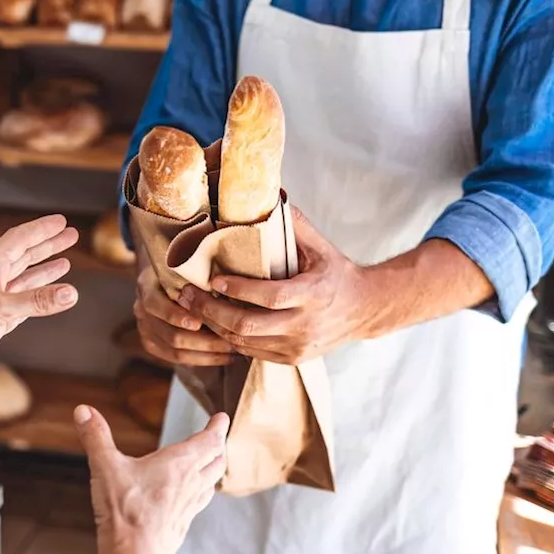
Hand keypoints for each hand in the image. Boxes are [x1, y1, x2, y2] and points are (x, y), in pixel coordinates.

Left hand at [0, 215, 78, 389]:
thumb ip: (36, 300)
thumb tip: (68, 293)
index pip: (19, 239)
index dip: (41, 229)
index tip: (61, 222)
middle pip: (24, 254)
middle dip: (47, 245)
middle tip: (69, 236)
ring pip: (24, 278)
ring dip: (45, 270)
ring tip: (65, 262)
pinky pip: (23, 302)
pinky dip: (38, 297)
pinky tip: (49, 296)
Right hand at [76, 405, 227, 553]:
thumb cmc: (124, 512)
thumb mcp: (105, 467)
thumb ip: (96, 437)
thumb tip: (83, 411)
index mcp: (179, 464)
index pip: (209, 440)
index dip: (218, 427)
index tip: (222, 418)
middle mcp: (190, 484)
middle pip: (217, 461)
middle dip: (218, 446)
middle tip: (218, 438)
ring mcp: (189, 507)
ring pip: (211, 483)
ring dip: (213, 470)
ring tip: (210, 465)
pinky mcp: (182, 525)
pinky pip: (199, 504)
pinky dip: (200, 493)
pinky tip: (190, 498)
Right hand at [133, 263, 237, 366]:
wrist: (164, 277)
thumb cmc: (183, 269)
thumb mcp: (185, 265)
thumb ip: (195, 275)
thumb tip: (222, 286)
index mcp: (146, 286)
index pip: (155, 304)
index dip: (175, 315)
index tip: (198, 322)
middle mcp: (141, 309)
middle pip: (171, 334)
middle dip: (204, 340)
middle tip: (231, 340)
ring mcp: (145, 329)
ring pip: (176, 351)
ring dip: (207, 353)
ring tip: (232, 351)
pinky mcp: (152, 344)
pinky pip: (177, 359)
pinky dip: (202, 360)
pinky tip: (223, 357)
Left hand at [177, 206, 368, 364]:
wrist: (365, 310)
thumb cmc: (336, 272)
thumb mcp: (321, 245)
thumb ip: (294, 224)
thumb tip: (270, 194)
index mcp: (313, 293)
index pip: (270, 296)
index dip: (238, 290)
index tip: (213, 279)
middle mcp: (305, 324)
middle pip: (249, 325)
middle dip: (212, 311)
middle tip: (188, 294)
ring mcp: (298, 346)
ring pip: (245, 343)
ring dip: (214, 326)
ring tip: (192, 308)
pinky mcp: (292, 359)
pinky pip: (252, 353)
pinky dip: (229, 339)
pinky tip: (213, 324)